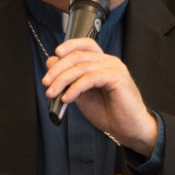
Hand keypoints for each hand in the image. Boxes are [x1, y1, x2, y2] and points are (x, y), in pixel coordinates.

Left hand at [43, 38, 157, 155]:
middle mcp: (109, 61)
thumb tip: (51, 62)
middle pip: (79, 55)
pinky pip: (90, 78)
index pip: (86, 44)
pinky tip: (67, 98)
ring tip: (52, 94)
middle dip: (58, 69)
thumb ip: (69, 80)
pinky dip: (74, 88)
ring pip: (81, 66)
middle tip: (46, 83)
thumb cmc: (109, 113)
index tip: (56, 54)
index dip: (70, 45)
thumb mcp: (82, 95)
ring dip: (62, 80)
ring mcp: (114, 68)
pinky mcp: (117, 78)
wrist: (128, 129)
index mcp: (102, 63)